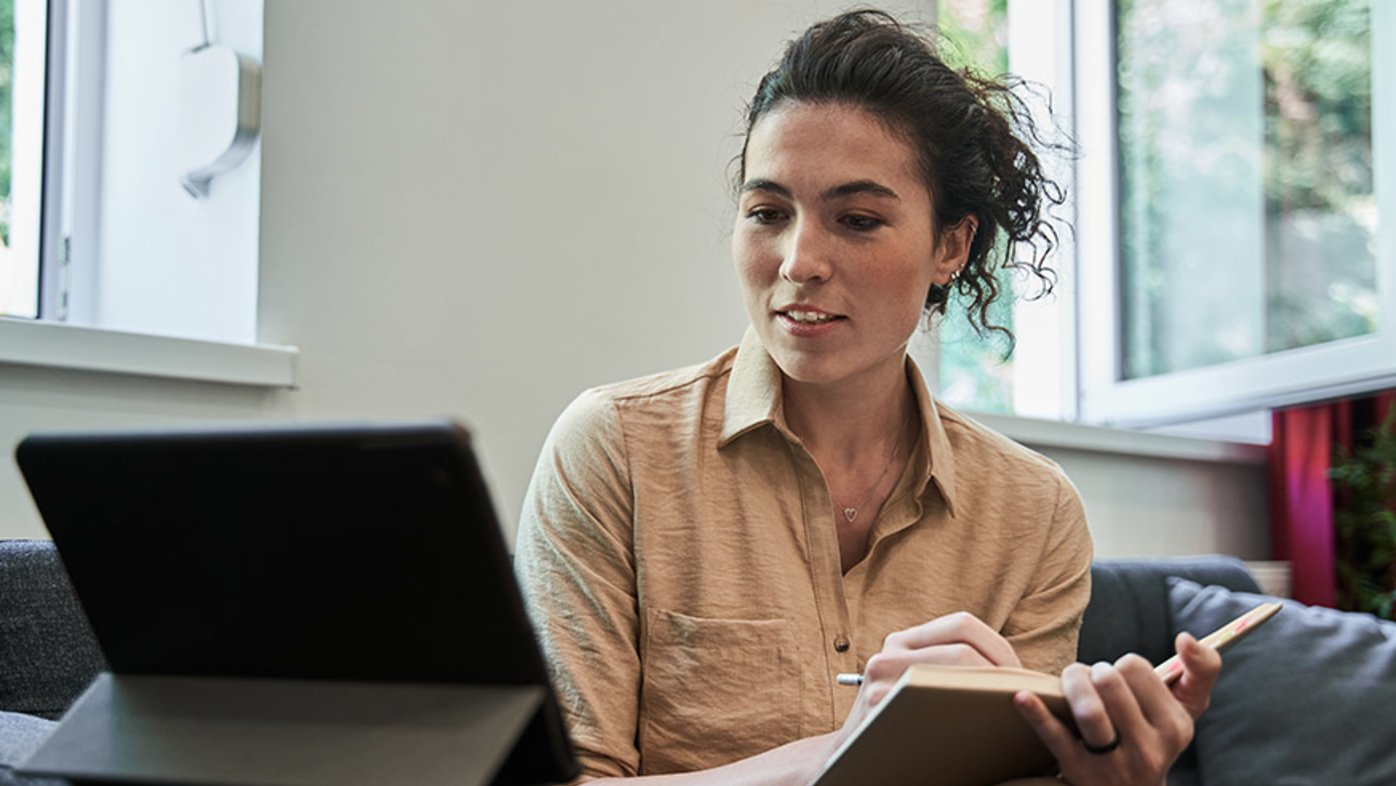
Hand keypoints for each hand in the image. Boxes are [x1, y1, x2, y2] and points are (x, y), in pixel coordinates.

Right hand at [839, 612, 1019, 741]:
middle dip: (1003, 670)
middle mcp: (889, 652)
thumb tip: (1020, 671)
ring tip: (1011, 709)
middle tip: (1024, 698)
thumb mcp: (916, 682)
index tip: (1022, 677)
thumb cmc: (903, 724)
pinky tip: (985, 728)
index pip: (963, 624)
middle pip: (964, 646)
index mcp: (904, 640)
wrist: (853, 760)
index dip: (1001, 647)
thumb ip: (950, 666)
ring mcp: (883, 679)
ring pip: (955, 669)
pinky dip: (970, 711)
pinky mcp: (881, 706)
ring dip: (992, 690)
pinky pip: (938, 701)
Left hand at [1013, 632, 1221, 785]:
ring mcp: (1114, 764)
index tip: (1121, 681)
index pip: (1137, 668)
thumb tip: (1187, 638)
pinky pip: (1055, 737)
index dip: (1122, 667)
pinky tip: (1022, 697)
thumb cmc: (1152, 737)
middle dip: (1093, 671)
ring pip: (1088, 708)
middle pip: (1109, 682)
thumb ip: (1200, 669)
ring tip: (1071, 685)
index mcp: (1176, 727)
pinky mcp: (1080, 772)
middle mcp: (1149, 749)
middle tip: (1091, 681)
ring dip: (1072, 685)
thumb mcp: (1186, 710)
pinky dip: (1036, 713)